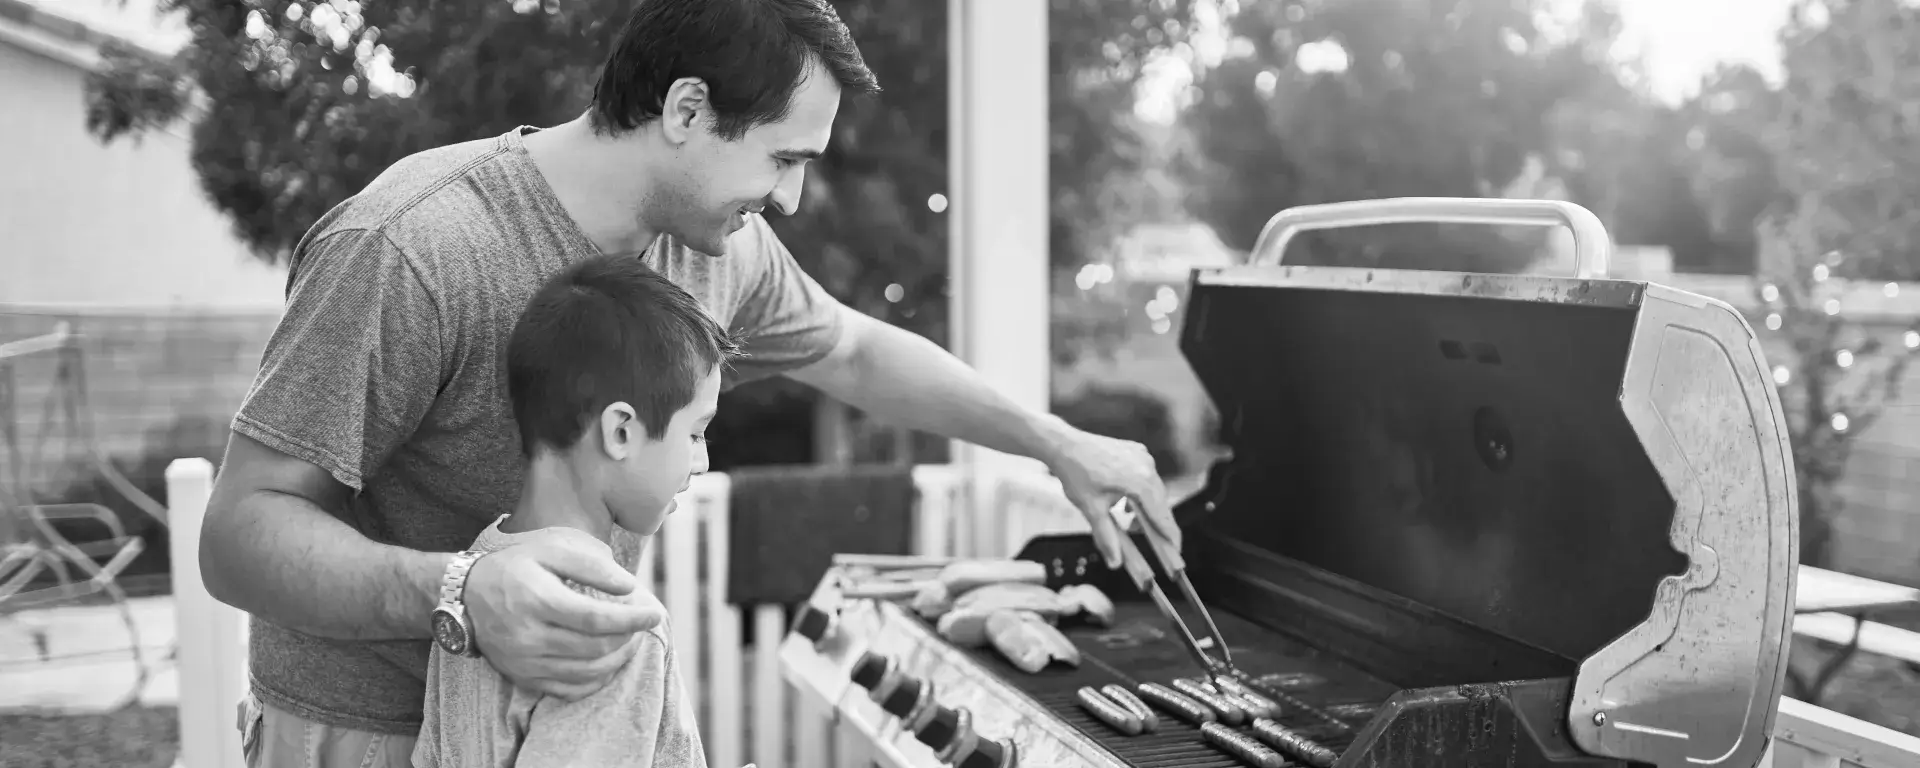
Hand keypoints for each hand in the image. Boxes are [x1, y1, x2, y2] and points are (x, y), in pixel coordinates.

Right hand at [463, 528, 664, 700]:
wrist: (465, 596)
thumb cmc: (514, 567)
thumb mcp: (550, 550)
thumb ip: (591, 566)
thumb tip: (629, 586)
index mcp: (538, 601)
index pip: (597, 619)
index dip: (631, 619)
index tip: (654, 613)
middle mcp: (530, 637)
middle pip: (596, 648)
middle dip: (629, 638)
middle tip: (641, 624)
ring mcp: (525, 663)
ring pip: (587, 673)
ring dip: (618, 659)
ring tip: (630, 640)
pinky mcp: (524, 678)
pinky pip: (569, 690)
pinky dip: (597, 680)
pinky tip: (608, 662)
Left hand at [1044, 424, 1180, 571]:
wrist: (1064, 444)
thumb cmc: (1076, 474)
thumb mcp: (1092, 509)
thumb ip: (1107, 538)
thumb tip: (1115, 563)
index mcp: (1140, 481)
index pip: (1162, 515)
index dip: (1170, 535)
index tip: (1176, 550)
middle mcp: (1147, 466)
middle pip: (1161, 503)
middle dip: (1157, 524)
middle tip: (1156, 544)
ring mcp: (1143, 456)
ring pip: (1154, 490)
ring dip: (1147, 508)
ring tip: (1131, 524)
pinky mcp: (1137, 451)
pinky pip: (1146, 476)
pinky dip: (1141, 493)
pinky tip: (1125, 504)